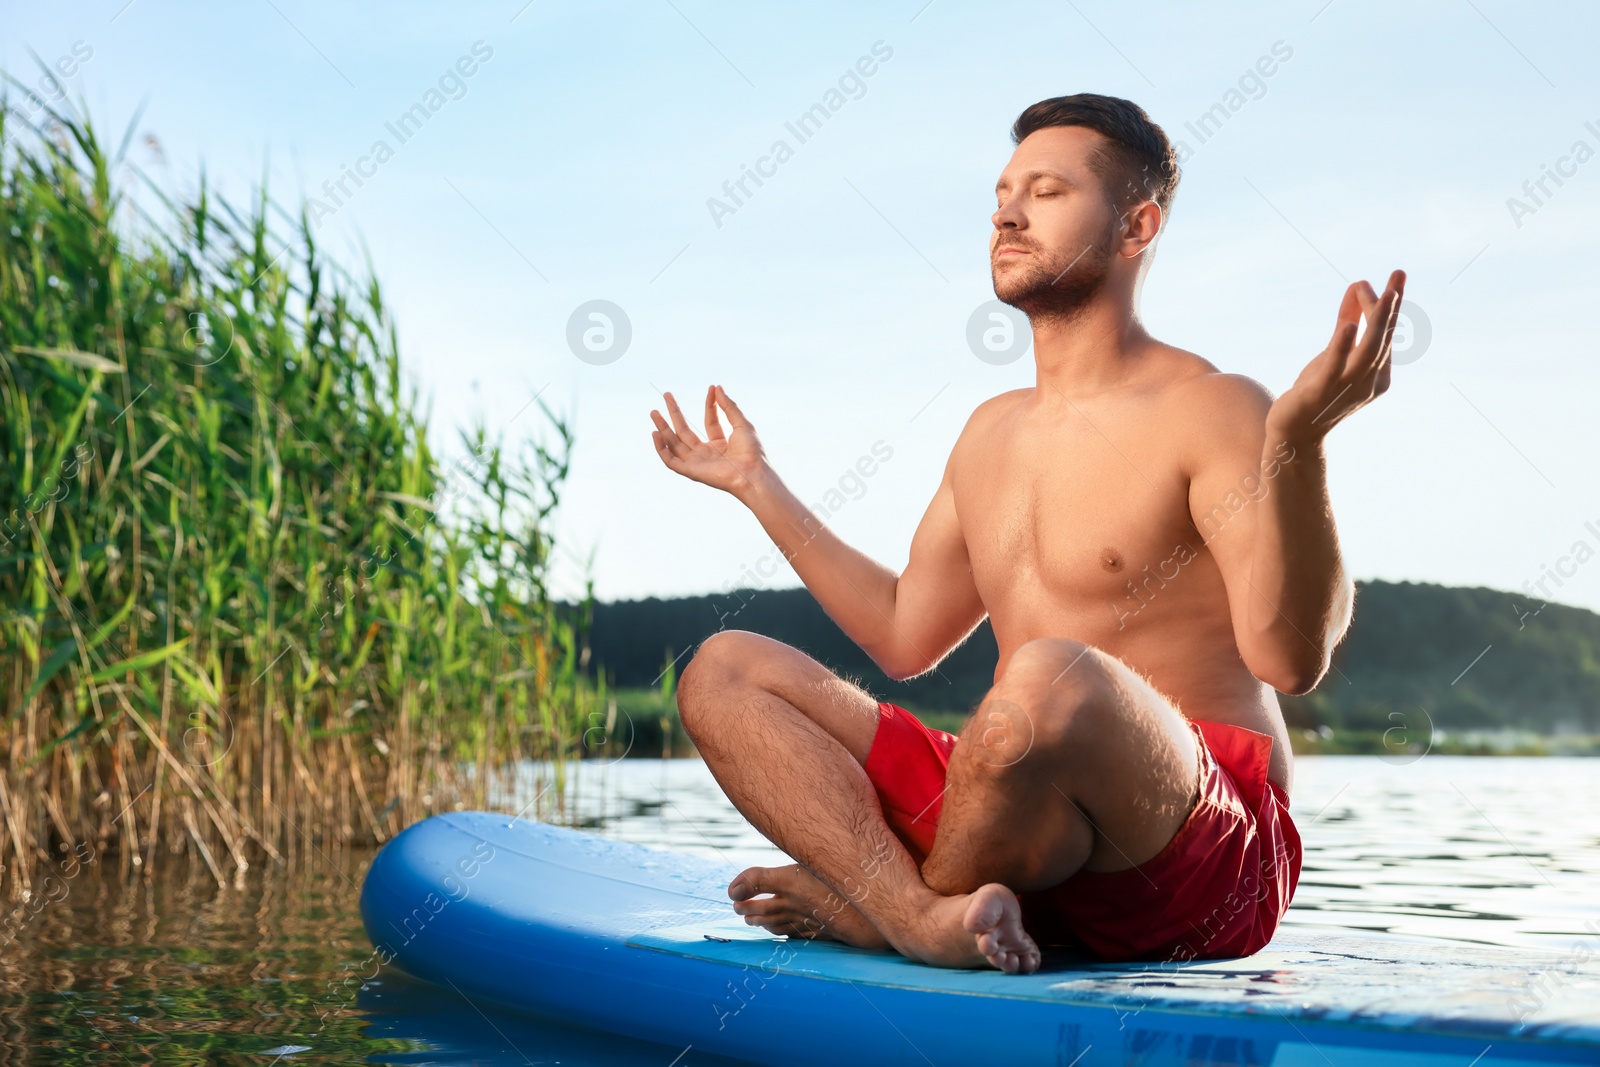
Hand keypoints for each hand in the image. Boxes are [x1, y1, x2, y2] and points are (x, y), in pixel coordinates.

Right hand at [650, 385, 769, 497]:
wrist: (752, 472)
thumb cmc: (752, 452)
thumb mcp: (741, 424)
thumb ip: (729, 406)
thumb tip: (717, 388)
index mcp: (722, 445)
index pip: (710, 422)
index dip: (709, 405)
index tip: (711, 388)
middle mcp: (707, 454)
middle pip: (686, 432)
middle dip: (675, 414)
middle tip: (666, 395)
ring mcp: (698, 463)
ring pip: (674, 444)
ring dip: (663, 428)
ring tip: (654, 412)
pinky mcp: (690, 471)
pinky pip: (670, 461)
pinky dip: (661, 449)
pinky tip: (656, 433)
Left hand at [1267, 269, 1405, 443]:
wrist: (1294, 432)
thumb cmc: (1316, 390)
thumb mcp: (1333, 353)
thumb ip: (1347, 322)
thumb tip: (1357, 288)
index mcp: (1376, 372)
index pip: (1385, 333)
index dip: (1386, 306)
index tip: (1386, 279)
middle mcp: (1369, 381)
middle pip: (1382, 338)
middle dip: (1390, 307)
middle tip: (1398, 276)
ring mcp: (1348, 388)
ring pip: (1368, 351)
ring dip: (1376, 321)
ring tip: (1384, 294)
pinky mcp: (1321, 393)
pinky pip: (1335, 368)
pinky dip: (1341, 347)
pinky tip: (1346, 327)